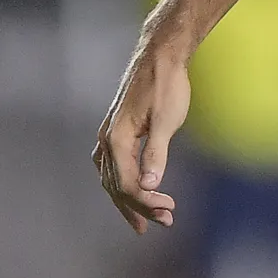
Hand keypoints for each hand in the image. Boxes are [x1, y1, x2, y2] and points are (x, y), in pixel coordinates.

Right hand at [93, 41, 190, 232]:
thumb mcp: (167, 121)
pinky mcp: (115, 130)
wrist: (160, 56)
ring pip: (110, 178)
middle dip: (139, 207)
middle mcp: (107, 139)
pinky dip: (119, 182)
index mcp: (118, 139)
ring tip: (144, 219)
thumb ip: (157, 155)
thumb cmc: (167, 86)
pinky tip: (129, 189)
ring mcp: (108, 134)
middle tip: (165, 221)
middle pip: (117, 186)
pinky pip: (110, 165)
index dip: (147, 203)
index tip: (170, 210)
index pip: (128, 185)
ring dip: (127, 200)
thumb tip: (149, 187)